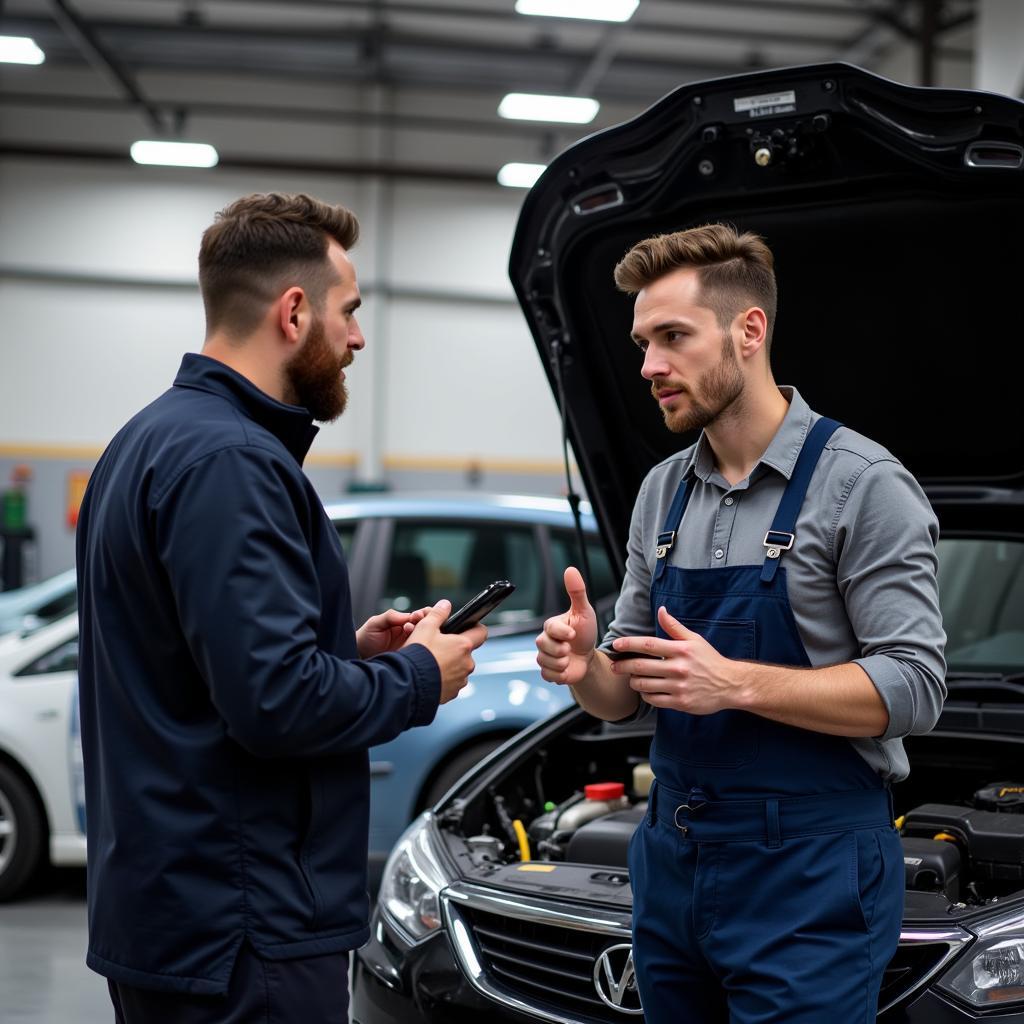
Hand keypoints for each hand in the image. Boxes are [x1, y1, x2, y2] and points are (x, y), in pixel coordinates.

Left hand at [356, 606, 431, 658]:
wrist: (359, 656)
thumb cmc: (366, 637)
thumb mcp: (375, 623)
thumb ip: (390, 616)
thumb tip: (408, 615)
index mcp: (403, 622)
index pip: (419, 615)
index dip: (422, 614)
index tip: (416, 616)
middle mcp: (410, 633)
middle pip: (427, 626)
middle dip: (425, 623)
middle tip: (414, 626)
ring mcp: (411, 645)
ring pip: (426, 639)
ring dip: (422, 636)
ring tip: (411, 636)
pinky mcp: (410, 658)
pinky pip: (420, 653)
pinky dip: (421, 649)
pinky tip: (416, 648)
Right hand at [405, 599, 487, 703]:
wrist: (407, 684)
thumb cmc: (417, 656)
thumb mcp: (425, 628)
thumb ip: (438, 614)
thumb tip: (445, 604)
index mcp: (463, 646)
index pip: (481, 632)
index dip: (475, 627)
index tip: (468, 626)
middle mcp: (467, 664)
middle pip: (466, 651)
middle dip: (454, 648)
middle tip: (437, 646)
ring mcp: (460, 680)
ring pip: (459, 667)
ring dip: (449, 664)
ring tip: (431, 661)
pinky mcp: (452, 693)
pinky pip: (451, 682)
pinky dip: (443, 678)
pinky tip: (430, 674)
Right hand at [535, 566, 597, 685]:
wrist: (588, 657)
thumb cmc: (585, 632)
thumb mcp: (584, 612)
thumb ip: (577, 592)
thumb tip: (570, 569)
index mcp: (551, 625)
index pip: (550, 628)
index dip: (562, 633)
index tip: (573, 635)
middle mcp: (544, 640)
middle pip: (544, 646)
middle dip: (561, 650)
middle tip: (570, 649)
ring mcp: (544, 657)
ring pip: (545, 662)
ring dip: (562, 663)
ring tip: (570, 658)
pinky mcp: (547, 672)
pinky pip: (548, 676)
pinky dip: (561, 675)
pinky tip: (567, 668)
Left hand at [609, 606, 736, 713]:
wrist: (730, 685)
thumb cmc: (710, 660)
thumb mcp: (695, 640)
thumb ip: (675, 627)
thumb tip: (661, 610)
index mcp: (681, 650)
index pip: (648, 644)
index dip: (629, 644)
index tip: (615, 645)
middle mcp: (678, 668)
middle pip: (641, 666)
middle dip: (623, 666)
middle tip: (614, 666)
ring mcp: (679, 686)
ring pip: (644, 684)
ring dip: (633, 681)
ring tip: (632, 678)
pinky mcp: (680, 702)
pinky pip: (654, 699)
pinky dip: (645, 695)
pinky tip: (645, 690)